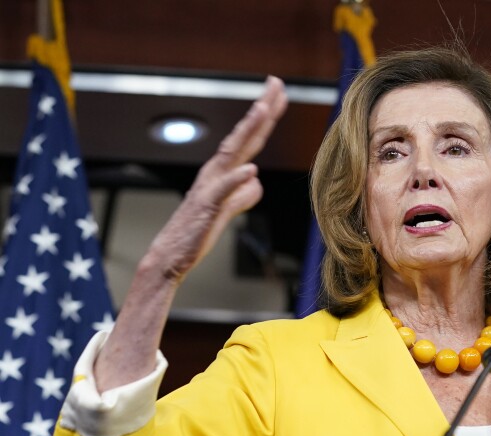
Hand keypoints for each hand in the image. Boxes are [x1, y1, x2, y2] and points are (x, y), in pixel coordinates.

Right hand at [146, 76, 287, 282]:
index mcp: (223, 171)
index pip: (249, 138)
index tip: (279, 90)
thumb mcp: (229, 209)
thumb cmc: (198, 231)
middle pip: (243, 136)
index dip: (265, 115)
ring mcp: (211, 188)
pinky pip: (223, 191)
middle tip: (275, 83)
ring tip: (263, 109)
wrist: (171, 256)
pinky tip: (251, 170)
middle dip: (261, 109)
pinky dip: (236, 180)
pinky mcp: (207, 208)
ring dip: (247, 130)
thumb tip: (255, 182)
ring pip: (232, 153)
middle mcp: (216, 172)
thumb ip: (244, 194)